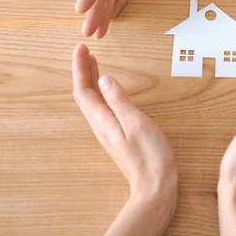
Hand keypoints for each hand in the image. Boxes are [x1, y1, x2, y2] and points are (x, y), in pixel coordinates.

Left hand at [72, 44, 176, 202]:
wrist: (155, 186)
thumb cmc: (150, 156)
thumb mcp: (136, 123)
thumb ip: (119, 100)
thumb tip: (105, 79)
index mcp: (103, 120)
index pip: (84, 90)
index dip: (80, 68)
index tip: (81, 49)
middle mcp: (102, 125)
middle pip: (85, 94)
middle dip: (84, 71)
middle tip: (85, 52)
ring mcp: (109, 132)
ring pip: (93, 101)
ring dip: (92, 81)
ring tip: (94, 65)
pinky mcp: (118, 136)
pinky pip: (103, 109)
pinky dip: (102, 93)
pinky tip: (109, 90)